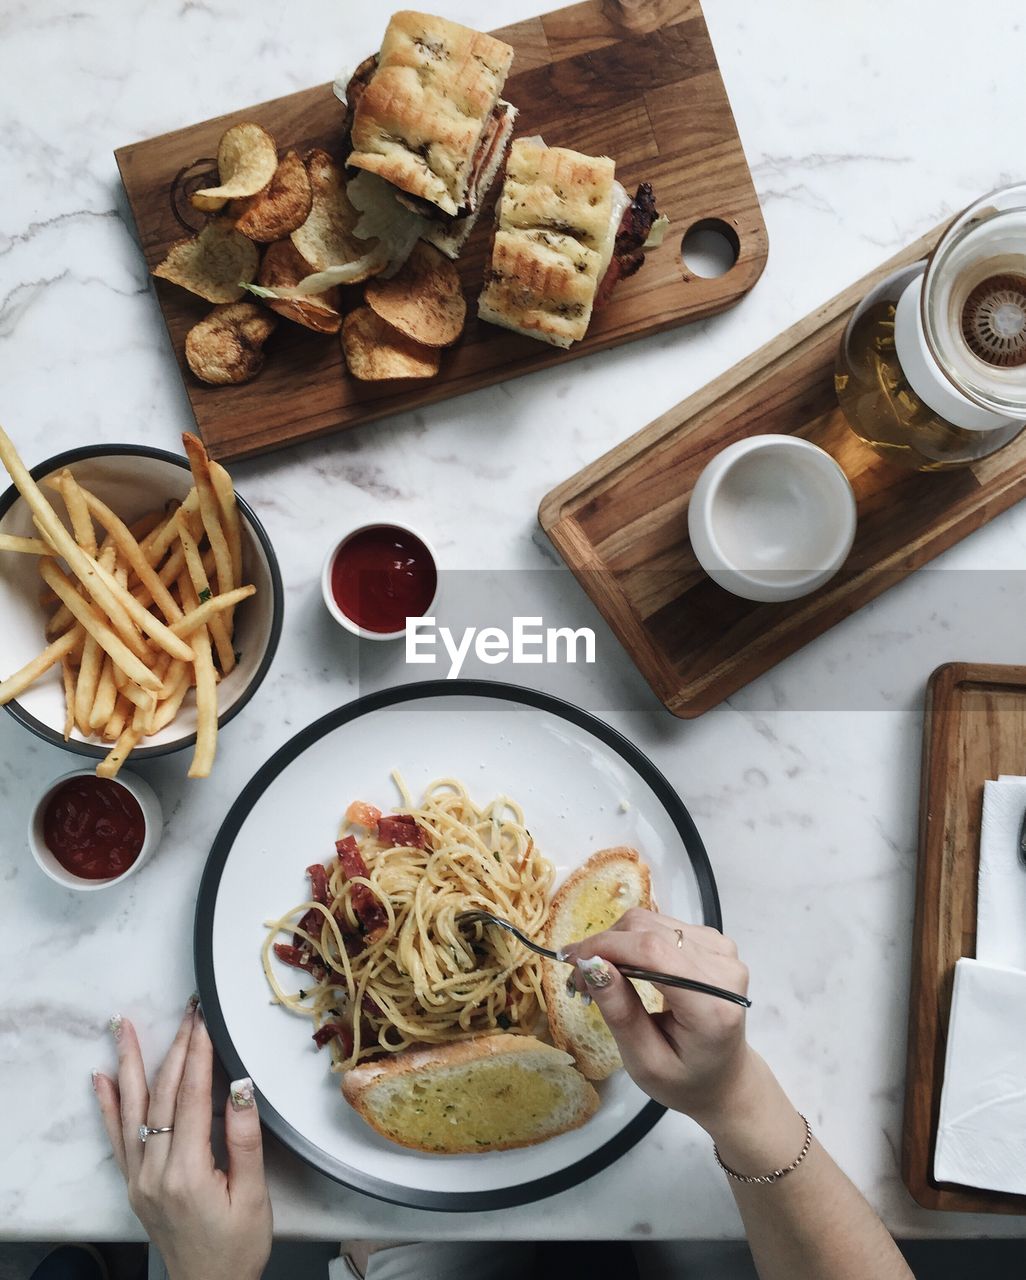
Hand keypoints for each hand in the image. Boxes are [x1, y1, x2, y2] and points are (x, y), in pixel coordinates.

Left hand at [93, 999, 271, 1279]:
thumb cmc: (238, 1246)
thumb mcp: (254, 1195)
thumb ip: (244, 1139)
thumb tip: (239, 1086)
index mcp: (187, 1172)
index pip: (189, 1096)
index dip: (198, 1053)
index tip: (203, 1019)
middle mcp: (155, 1172)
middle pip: (160, 1095)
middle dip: (174, 1047)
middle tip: (185, 1010)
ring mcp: (139, 1178)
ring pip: (131, 1109)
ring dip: (128, 1063)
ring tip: (122, 1027)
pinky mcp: (134, 1184)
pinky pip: (117, 1137)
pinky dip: (108, 1104)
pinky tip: (102, 1077)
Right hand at [562, 910, 752, 1128]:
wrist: (726, 1079)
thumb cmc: (685, 1080)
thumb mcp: (645, 1063)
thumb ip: (621, 1013)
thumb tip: (590, 964)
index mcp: (712, 1004)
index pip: (653, 952)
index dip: (606, 947)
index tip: (569, 962)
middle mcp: (723, 968)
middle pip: (649, 930)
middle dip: (604, 946)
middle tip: (579, 980)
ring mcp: (722, 950)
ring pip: (651, 922)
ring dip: (616, 942)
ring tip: (600, 975)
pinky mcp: (715, 942)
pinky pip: (661, 926)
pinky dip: (633, 941)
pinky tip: (626, 967)